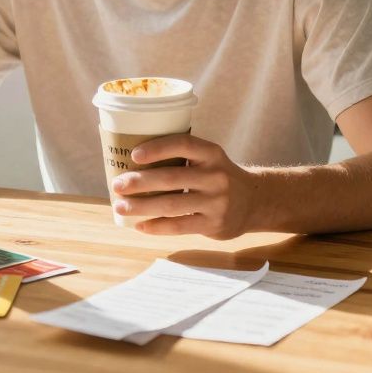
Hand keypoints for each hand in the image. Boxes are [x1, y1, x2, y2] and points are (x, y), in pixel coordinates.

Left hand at [110, 134, 264, 239]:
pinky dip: (156, 226)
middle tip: (117, 185)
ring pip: (171, 205)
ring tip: (121, 207)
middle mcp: (216, 176)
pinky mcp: (213, 224)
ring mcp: (216, 202)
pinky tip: (139, 225)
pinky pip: (179, 226)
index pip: (183, 145)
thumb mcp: (209, 159)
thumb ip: (181, 158)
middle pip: (171, 178)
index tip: (134, 154)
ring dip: (142, 206)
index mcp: (212, 153)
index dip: (158, 148)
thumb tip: (132, 162)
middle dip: (140, 182)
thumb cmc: (217, 176)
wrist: (254, 201)